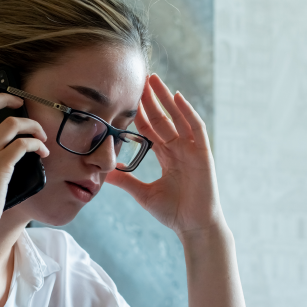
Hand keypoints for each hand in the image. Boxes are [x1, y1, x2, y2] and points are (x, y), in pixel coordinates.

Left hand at [106, 73, 224, 239]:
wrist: (193, 227)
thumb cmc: (173, 212)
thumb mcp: (142, 193)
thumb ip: (125, 181)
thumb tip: (103, 174)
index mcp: (167, 157)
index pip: (151, 130)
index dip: (141, 114)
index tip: (128, 98)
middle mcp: (180, 150)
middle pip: (163, 118)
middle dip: (151, 99)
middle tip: (139, 79)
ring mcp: (192, 150)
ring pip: (178, 117)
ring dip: (166, 98)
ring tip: (154, 79)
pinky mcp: (203, 154)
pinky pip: (196, 128)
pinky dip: (188, 112)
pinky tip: (177, 97)